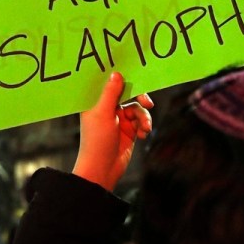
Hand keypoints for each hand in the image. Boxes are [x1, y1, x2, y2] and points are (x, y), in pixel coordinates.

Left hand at [72, 72, 153, 191]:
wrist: (102, 170)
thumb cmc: (96, 141)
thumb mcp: (103, 114)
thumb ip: (111, 93)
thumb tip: (117, 73)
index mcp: (96, 102)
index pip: (109, 84)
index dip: (121, 78)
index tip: (135, 74)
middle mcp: (107, 109)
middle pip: (127, 94)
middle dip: (139, 98)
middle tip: (148, 102)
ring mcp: (118, 120)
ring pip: (137, 108)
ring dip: (143, 117)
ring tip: (145, 128)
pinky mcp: (129, 131)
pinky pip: (141, 121)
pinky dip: (144, 126)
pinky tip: (143, 134)